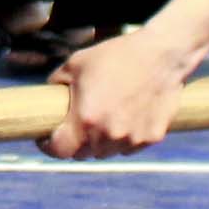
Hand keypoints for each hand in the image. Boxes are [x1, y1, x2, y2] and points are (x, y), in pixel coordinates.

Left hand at [42, 25, 194, 159]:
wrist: (162, 54)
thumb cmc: (116, 56)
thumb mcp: (75, 63)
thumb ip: (56, 85)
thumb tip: (46, 100)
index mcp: (86, 119)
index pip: (60, 150)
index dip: (48, 146)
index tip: (46, 139)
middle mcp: (109, 135)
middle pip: (82, 154)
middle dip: (74, 143)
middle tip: (74, 126)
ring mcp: (132, 139)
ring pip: (106, 152)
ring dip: (99, 143)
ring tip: (102, 118)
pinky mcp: (152, 138)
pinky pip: (128, 147)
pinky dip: (123, 139)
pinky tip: (125, 117)